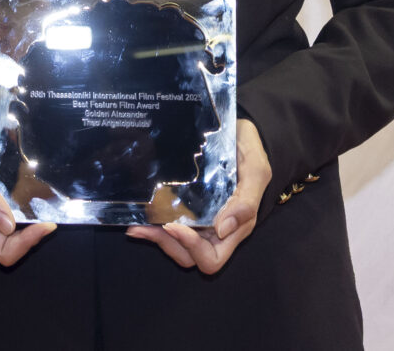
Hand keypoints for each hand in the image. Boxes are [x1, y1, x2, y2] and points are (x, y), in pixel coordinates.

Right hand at [0, 137, 54, 266]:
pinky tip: (42, 201)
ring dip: (36, 226)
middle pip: (15, 247)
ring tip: (49, 211)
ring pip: (20, 234)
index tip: (45, 224)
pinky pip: (22, 218)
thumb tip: (7, 226)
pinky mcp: (5, 204)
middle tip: (50, 219)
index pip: (5, 251)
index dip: (25, 244)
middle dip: (34, 237)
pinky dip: (35, 215)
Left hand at [127, 118, 270, 274]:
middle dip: (168, 244)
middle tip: (149, 226)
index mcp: (236, 228)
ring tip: (137, 226)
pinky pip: (171, 229)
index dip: (192, 248)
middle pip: (190, 256)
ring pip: (177, 246)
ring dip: (157, 239)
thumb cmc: (252, 152)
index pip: (212, 258)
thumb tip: (222, 229)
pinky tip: (138, 220)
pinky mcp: (190, 210)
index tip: (174, 226)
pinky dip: (154, 228)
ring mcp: (202, 222)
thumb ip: (246, 202)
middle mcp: (218, 231)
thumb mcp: (256, 171)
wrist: (242, 135)